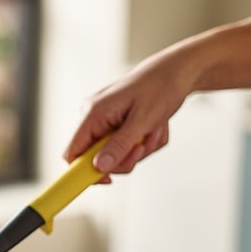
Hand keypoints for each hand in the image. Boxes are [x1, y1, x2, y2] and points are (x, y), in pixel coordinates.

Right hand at [62, 8, 250, 176]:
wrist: (178, 71)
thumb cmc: (161, 87)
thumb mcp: (143, 120)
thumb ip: (119, 145)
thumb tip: (99, 167)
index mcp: (92, 113)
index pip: (72, 152)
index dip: (84, 171)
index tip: (107, 180)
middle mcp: (94, 117)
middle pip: (97, 159)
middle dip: (124, 158)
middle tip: (142, 148)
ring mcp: (106, 121)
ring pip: (116, 155)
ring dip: (139, 149)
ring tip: (153, 129)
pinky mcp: (118, 124)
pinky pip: (127, 147)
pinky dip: (145, 142)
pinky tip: (154, 126)